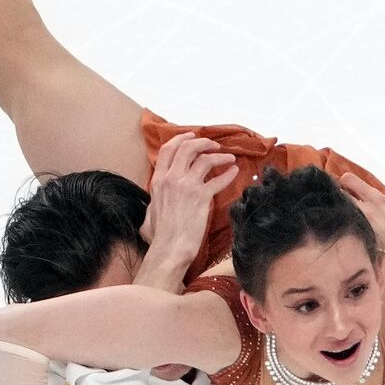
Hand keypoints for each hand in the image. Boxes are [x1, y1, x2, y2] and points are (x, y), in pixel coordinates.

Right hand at [140, 131, 238, 253]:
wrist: (169, 248)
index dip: (181, 139)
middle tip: (214, 145)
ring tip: (229, 158)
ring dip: (219, 156)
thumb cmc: (159, 236)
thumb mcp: (149, 212)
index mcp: (158, 181)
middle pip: (188, 148)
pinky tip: (234, 172)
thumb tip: (154, 203)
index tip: (192, 136)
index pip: (168, 150)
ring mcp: (187, 186)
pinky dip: (229, 173)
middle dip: (203, 142)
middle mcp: (171, 178)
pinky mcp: (201, 196)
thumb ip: (153, 201)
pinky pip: (218, 179)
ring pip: (205, 159)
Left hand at [339, 173, 384, 266]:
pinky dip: (338, 232)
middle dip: (336, 197)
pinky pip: (341, 234)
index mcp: (378, 201)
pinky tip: (339, 237)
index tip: (347, 186)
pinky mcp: (358, 243)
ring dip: (337, 214)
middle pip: (338, 196)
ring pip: (337, 214)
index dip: (345, 181)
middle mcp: (367, 212)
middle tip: (339, 203)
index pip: (350, 181)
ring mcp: (361, 229)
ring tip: (337, 219)